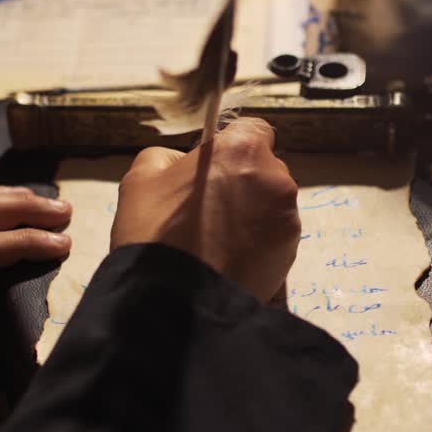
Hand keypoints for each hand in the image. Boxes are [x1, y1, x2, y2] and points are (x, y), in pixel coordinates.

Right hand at [111, 118, 299, 301]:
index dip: (232, 147)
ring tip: (217, 239)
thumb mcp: (141, 178)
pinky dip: (258, 244)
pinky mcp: (290, 253)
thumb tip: (183, 162)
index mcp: (242, 149)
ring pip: (271, 205)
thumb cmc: (155, 235)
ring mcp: (287, 218)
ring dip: (251, 215)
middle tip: (208, 209)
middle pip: (264, 169)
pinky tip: (229, 258)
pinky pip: (274, 238)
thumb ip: (168, 156)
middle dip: (242, 182)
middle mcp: (275, 178)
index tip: (215, 167)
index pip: (252, 130)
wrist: (173, 301)